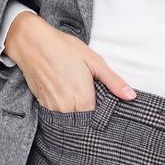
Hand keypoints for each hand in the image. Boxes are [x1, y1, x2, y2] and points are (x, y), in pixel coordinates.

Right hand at [4, 11, 137, 111]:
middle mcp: (66, 108)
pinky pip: (57, 114)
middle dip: (91, 116)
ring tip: (80, 95)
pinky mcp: (42, 104)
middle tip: (94, 98)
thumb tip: (131, 96)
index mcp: (82, 99)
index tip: (107, 106)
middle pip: (84, 122)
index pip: (98, 119)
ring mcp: (52, 108)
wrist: (33, 43)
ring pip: (70, 120)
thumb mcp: (94, 61)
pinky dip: (65, 109)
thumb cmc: (65, 48)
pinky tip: (67, 94)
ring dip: (77, 113)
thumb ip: (113, 82)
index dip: (104, 114)